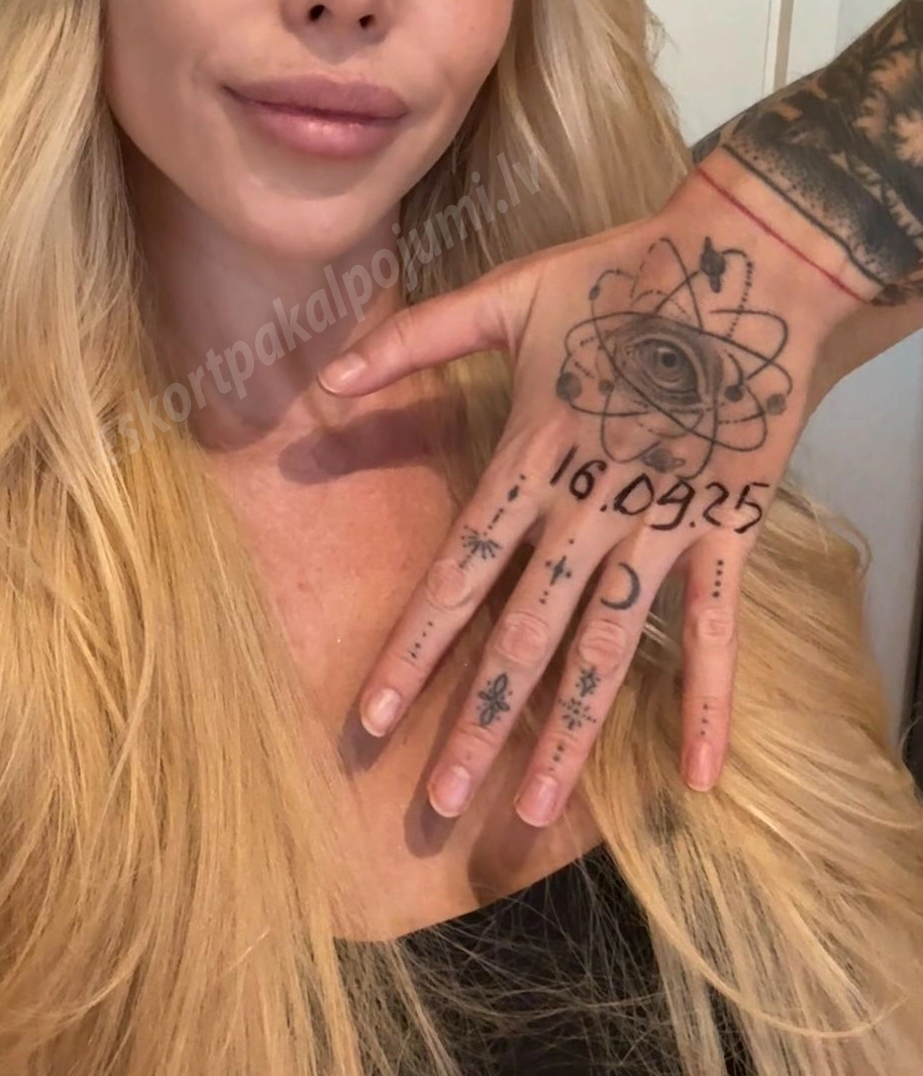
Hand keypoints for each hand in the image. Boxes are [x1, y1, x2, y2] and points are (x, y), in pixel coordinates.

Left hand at [317, 161, 859, 827]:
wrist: (746, 265)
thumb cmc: (621, 276)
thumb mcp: (506, 296)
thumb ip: (416, 340)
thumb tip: (329, 375)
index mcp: (530, 459)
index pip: (460, 574)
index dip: (415, 649)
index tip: (374, 719)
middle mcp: (588, 509)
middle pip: (524, 632)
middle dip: (480, 720)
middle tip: (439, 800)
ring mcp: (661, 527)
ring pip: (607, 648)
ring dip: (571, 730)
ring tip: (536, 810)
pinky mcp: (726, 530)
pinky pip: (716, 629)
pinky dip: (709, 700)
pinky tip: (699, 777)